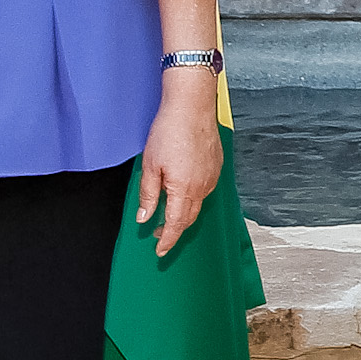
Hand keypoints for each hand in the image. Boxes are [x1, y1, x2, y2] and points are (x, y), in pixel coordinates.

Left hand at [134, 80, 224, 257]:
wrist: (192, 108)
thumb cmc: (169, 131)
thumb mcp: (150, 165)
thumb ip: (148, 195)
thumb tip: (144, 217)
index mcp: (183, 189)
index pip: (175, 224)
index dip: (166, 240)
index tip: (160, 251)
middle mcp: (202, 187)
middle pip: (188, 219)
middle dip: (173, 230)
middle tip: (157, 235)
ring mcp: (212, 177)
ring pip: (197, 205)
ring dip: (183, 214)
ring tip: (167, 213)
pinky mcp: (216, 167)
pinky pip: (205, 191)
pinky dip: (192, 199)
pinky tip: (182, 192)